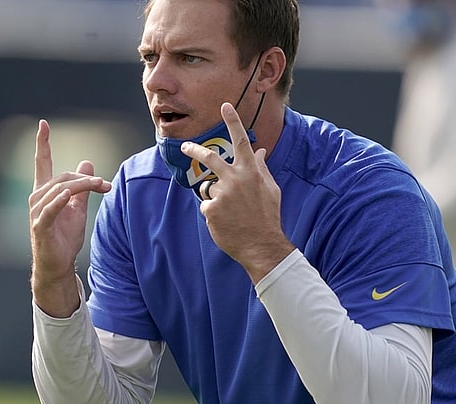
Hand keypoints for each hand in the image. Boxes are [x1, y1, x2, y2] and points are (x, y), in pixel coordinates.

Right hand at [29, 119, 110, 316]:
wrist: (58, 265)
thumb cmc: (65, 237)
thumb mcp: (78, 208)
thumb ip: (82, 187)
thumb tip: (87, 163)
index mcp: (45, 192)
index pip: (42, 163)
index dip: (43, 144)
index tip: (43, 125)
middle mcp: (37, 198)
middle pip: (62, 177)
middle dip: (86, 178)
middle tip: (106, 184)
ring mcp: (37, 212)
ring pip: (61, 189)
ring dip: (83, 186)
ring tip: (101, 187)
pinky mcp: (40, 226)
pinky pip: (51, 209)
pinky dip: (60, 200)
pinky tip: (68, 195)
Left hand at [181, 103, 293, 282]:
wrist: (262, 245)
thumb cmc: (268, 217)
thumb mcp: (271, 190)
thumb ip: (262, 169)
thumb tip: (259, 151)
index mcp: (251, 172)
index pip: (241, 140)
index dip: (233, 121)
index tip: (225, 106)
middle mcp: (235, 179)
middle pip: (210, 157)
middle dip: (195, 150)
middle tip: (185, 147)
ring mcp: (222, 194)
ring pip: (209, 187)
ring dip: (215, 197)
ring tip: (231, 212)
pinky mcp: (211, 209)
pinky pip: (207, 206)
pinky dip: (214, 213)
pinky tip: (226, 222)